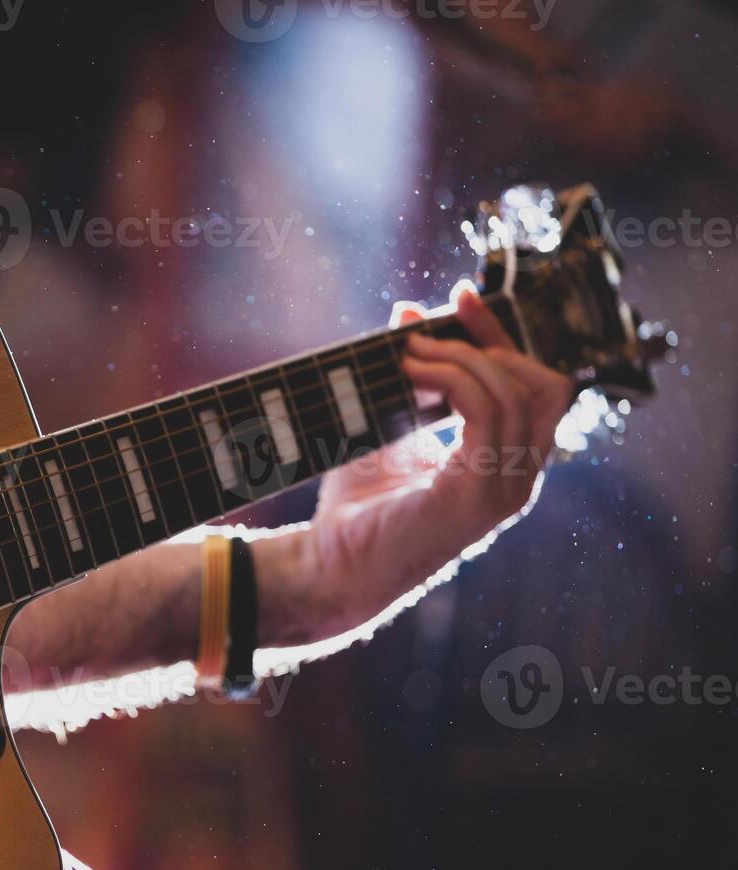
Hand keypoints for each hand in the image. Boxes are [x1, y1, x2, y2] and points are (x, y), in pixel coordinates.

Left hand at [302, 286, 574, 635]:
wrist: (332, 568)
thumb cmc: (358, 509)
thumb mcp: (387, 427)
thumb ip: (408, 377)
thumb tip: (407, 312)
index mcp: (508, 461)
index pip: (537, 383)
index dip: (502, 334)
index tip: (459, 297)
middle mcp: (519, 477)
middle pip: (542, 382)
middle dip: (489, 340)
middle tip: (427, 328)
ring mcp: (506, 489)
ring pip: (517, 393)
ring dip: (463, 358)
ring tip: (409, 353)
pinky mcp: (480, 495)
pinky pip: (489, 415)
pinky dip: (454, 380)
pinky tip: (412, 373)